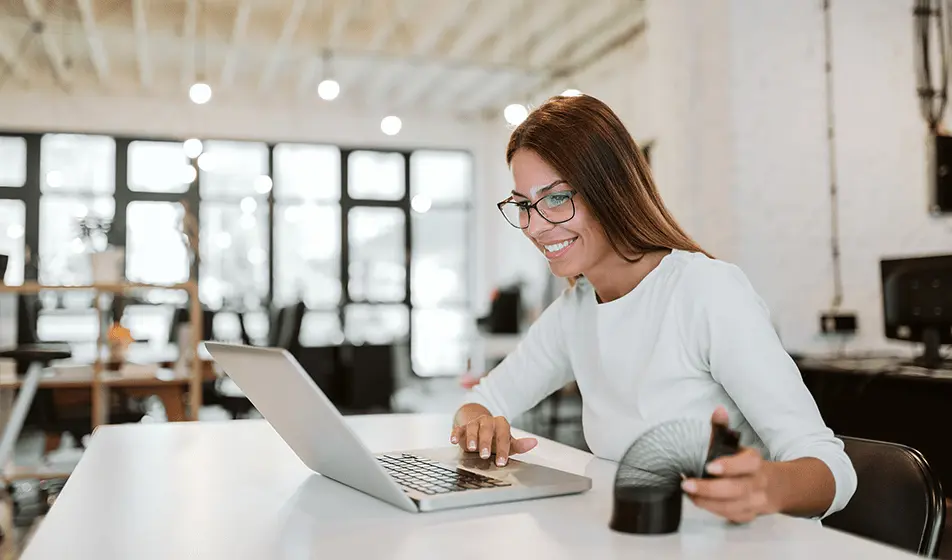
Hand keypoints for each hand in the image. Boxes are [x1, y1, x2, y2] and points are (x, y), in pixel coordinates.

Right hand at [450, 415, 537, 466]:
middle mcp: (488, 421)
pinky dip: (455, 434)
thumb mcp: (508, 443)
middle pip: (487, 429)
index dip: (503, 449)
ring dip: (472, 438)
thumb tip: (534, 443)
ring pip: (472, 427)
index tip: (501, 462)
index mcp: (501, 424)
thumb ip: (519, 445)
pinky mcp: (463, 427)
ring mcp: (474, 423)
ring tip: (471, 449)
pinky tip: (453, 440)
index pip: (503, 436)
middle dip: (486, 442)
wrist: (481, 428)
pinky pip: (459, 429)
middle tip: (484, 455)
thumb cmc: (497, 439)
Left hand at [680, 407, 777, 522]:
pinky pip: (728, 516)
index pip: (747, 463)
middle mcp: (757, 483)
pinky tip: (696, 499)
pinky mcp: (747, 516)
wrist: (773, 487)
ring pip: (730, 506)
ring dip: (706, 501)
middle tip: (686, 484)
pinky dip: (710, 509)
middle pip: (736, 489)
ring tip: (687, 491)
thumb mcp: (735, 444)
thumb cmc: (744, 464)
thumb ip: (723, 429)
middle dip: (709, 489)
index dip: (730, 466)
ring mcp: (754, 502)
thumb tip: (718, 411)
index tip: (709, 466)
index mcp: (754, 462)